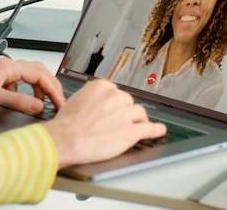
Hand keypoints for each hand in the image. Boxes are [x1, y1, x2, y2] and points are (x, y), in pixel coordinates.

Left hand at [0, 57, 63, 113]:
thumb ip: (18, 101)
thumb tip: (39, 106)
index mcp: (8, 67)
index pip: (40, 74)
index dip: (53, 90)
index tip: (60, 104)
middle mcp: (5, 67)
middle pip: (37, 72)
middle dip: (50, 86)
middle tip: (58, 103)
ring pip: (27, 77)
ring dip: (39, 89)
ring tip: (43, 105)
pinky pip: (16, 85)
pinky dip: (25, 93)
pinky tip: (21, 104)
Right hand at [44, 79, 166, 167]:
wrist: (67, 139)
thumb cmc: (67, 123)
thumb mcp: (76, 99)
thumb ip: (92, 97)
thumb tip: (98, 102)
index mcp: (101, 86)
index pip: (116, 90)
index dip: (115, 102)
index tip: (115, 107)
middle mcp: (114, 96)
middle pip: (128, 100)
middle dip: (125, 110)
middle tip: (119, 119)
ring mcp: (124, 113)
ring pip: (139, 112)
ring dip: (137, 119)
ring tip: (137, 125)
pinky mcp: (131, 131)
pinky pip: (150, 128)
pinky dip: (156, 130)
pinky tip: (159, 130)